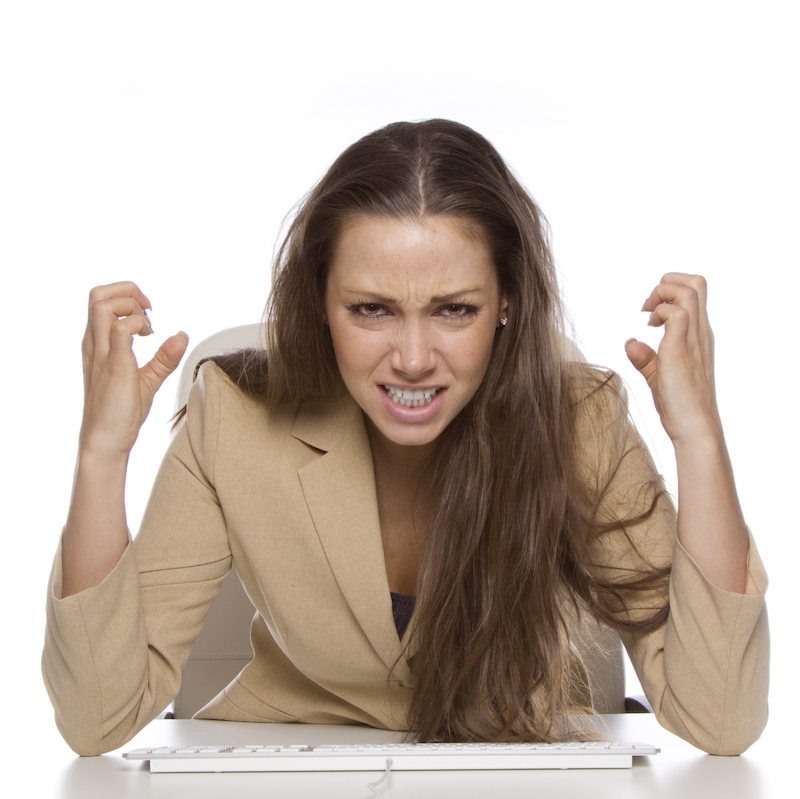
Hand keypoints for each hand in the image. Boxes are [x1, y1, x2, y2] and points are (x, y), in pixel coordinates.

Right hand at [79, 281, 188, 456]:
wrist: (106, 440)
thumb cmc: (121, 412)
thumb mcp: (148, 379)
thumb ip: (164, 358)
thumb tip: (182, 336)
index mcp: (98, 344)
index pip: (101, 300)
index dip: (127, 297)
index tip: (149, 316)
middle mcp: (94, 344)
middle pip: (97, 294)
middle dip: (127, 291)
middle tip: (149, 312)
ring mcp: (101, 353)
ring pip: (102, 304)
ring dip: (131, 305)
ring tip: (148, 327)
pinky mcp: (114, 365)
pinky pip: (121, 329)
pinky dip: (138, 325)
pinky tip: (149, 339)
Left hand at [624, 273, 721, 445]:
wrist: (694, 428)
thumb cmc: (680, 406)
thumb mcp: (659, 377)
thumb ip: (646, 359)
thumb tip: (630, 343)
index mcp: (698, 336)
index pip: (696, 292)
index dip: (671, 291)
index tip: (650, 314)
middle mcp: (700, 333)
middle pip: (697, 282)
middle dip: (668, 282)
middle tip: (648, 307)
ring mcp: (694, 339)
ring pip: (689, 290)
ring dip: (662, 294)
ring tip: (648, 318)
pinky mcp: (682, 349)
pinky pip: (675, 313)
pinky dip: (659, 313)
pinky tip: (648, 331)